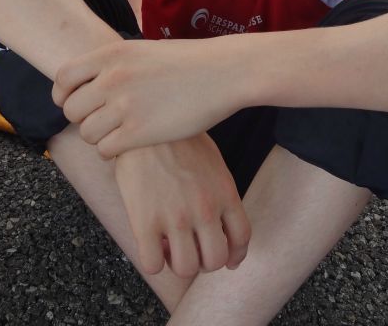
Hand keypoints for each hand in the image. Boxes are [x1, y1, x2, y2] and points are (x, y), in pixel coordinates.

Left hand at [52, 39, 238, 157]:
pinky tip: (129, 144)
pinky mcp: (139, 132)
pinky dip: (112, 151)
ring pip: (87, 133)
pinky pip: (105, 150)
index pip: (63, 78)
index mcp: (111, 54)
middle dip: (83, 118)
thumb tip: (91, 81)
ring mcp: (125, 105)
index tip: (73, 102)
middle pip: (72, 109)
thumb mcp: (143, 50)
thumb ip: (114, 64)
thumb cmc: (187, 61)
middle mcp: (112, 78)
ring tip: (119, 132)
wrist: (222, 72)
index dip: (63, 95)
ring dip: (99, 137)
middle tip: (102, 120)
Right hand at [114, 134, 249, 277]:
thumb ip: (219, 190)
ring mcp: (176, 217)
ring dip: (178, 263)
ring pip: (186, 268)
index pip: (242, 238)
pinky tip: (150, 245)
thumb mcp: (212, 160)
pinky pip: (153, 264)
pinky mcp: (146, 221)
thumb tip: (219, 218)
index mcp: (224, 192)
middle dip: (204, 260)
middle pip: (215, 260)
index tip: (226, 257)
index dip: (235, 254)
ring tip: (169, 246)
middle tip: (192, 248)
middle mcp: (205, 209)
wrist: (145, 119)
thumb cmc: (177, 137)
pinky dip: (153, 261)